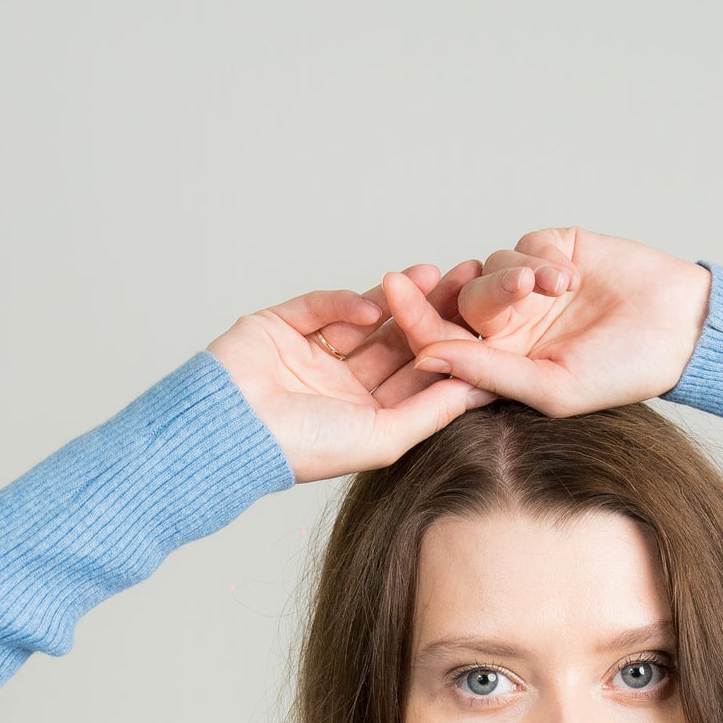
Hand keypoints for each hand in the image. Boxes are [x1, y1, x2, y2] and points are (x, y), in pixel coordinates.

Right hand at [207, 263, 492, 483]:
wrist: (232, 430)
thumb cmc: (306, 448)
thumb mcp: (384, 436)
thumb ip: (432, 411)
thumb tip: (481, 389)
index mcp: (368, 416)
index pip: (417, 376)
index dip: (452, 349)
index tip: (490, 325)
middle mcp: (343, 385)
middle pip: (398, 340)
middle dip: (433, 311)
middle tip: (471, 282)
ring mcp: (312, 354)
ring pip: (366, 317)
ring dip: (399, 296)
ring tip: (435, 274)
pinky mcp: (282, 326)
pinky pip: (321, 306)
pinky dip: (346, 303)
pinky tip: (374, 304)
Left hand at [382, 230, 711, 418]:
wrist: (679, 330)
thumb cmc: (622, 374)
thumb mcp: (551, 387)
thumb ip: (487, 373)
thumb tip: (425, 359)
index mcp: (501, 370)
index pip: (442, 345)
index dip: (414, 320)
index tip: (391, 291)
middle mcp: (509, 330)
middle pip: (458, 304)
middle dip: (463, 294)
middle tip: (456, 284)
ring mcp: (529, 290)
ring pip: (488, 269)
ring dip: (516, 276)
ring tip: (560, 289)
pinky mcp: (551, 251)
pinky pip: (523, 244)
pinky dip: (542, 257)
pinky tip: (573, 278)